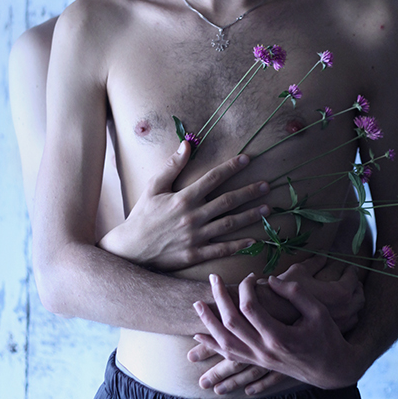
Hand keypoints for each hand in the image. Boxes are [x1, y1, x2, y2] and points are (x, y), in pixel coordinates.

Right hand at [98, 142, 269, 269]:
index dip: (231, 167)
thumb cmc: (142, 215)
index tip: (247, 159)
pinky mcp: (195, 254)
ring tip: (267, 209)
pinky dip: (238, 245)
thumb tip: (186, 144)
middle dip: (249, 192)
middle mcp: (192, 217)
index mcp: (183, 198)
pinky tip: (253, 240)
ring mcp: (195, 237)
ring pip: (229, 224)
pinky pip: (221, 249)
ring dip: (250, 216)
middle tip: (267, 185)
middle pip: (227, 201)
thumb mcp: (153, 187)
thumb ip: (172, 166)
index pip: (212, 178)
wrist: (130, 250)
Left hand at [192, 273, 365, 388]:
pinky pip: (230, 357)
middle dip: (219, 299)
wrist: (332, 370)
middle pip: (232, 324)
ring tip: (198, 306)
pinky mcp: (259, 364)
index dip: (245, 288)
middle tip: (213, 279)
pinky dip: (213, 347)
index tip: (250, 276)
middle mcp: (265, 350)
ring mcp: (260, 360)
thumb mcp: (318, 311)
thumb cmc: (327, 337)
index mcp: (280, 336)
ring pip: (225, 343)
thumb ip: (295, 293)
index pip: (250, 308)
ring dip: (209, 324)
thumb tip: (269, 279)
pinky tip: (200, 337)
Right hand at [275, 261, 364, 332]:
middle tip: (352, 281)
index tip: (350, 268)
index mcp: (340, 293)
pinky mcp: (331, 335)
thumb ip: (314, 263)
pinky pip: (348, 324)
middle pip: (359, 297)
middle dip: (357, 287)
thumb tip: (323, 255)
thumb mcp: (299, 272)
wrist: (271, 319)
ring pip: (355, 312)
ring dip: (354, 302)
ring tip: (348, 296)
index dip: (351, 272)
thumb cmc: (285, 293)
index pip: (352, 280)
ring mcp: (340, 325)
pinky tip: (339, 312)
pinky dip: (347, 316)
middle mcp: (344, 311)